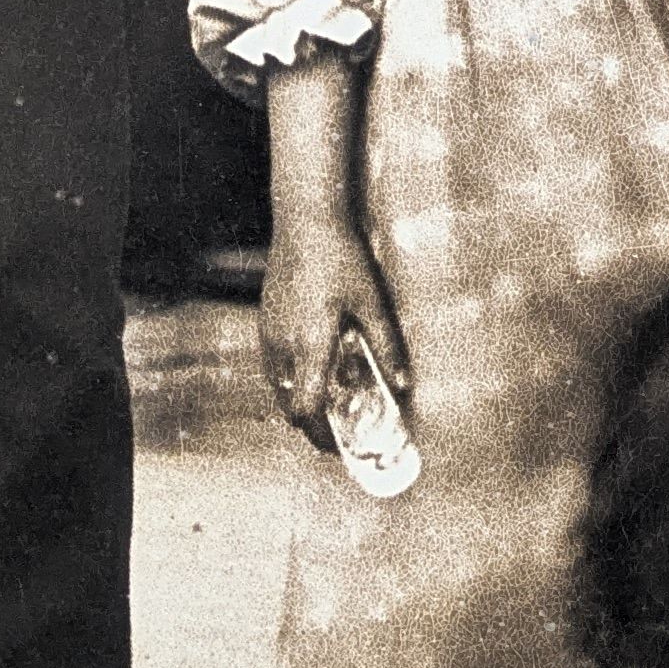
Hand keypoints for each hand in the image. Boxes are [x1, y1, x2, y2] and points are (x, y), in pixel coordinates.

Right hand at [258, 219, 404, 440]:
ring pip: (278, 388)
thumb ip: (386, 346)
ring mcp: (269, 334)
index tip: (339, 445)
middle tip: (338, 430)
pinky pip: (272, 366)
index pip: (305, 409)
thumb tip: (403, 383)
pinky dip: (290, 379)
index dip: (320, 435)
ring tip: (328, 400)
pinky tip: (313, 366)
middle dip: (311, 424)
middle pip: (288, 406)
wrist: (305, 222)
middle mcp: (283, 346)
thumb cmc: (342, 259)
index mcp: (310, 345)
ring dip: (299, 401)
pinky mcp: (264, 322)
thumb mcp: (372, 303)